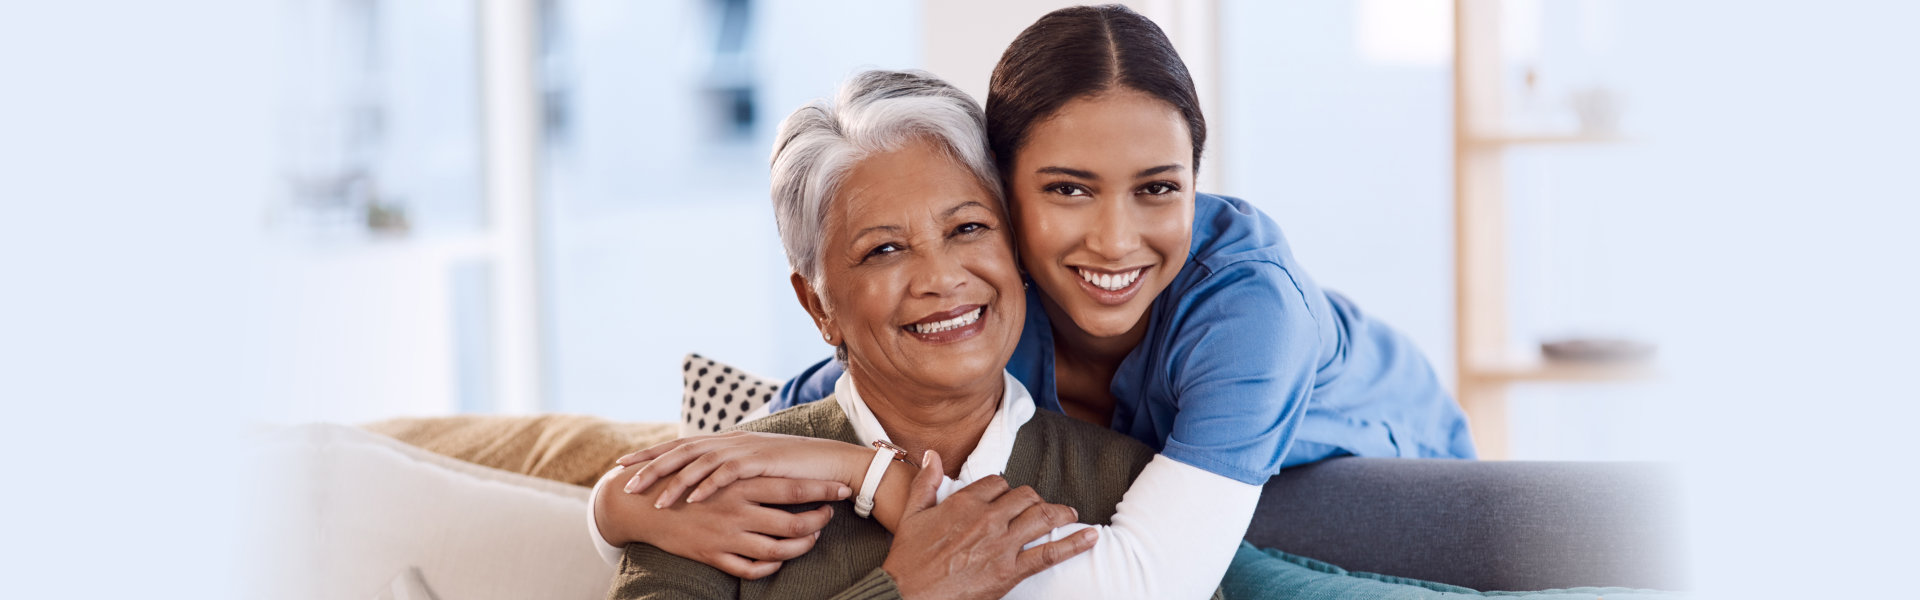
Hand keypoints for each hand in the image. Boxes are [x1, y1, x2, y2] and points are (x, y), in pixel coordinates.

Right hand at [593, 462, 850, 578]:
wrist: (644, 504)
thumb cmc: (686, 480)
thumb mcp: (716, 464)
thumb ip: (747, 462)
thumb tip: (774, 452)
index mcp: (741, 483)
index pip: (793, 487)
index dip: (822, 490)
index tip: (843, 489)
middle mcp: (738, 510)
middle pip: (793, 522)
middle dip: (819, 521)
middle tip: (829, 516)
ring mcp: (727, 536)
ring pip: (778, 550)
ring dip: (801, 545)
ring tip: (811, 537)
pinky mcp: (714, 555)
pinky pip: (751, 569)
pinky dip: (771, 566)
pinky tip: (780, 558)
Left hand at [617, 431, 869, 508]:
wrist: (827, 462)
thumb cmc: (792, 469)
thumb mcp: (754, 467)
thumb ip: (730, 468)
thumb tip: (707, 478)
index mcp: (725, 441)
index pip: (679, 445)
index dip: (651, 454)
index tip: (624, 464)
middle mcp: (729, 441)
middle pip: (680, 450)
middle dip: (650, 466)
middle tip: (624, 481)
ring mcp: (743, 449)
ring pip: (698, 463)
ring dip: (674, 482)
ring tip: (653, 501)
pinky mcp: (758, 461)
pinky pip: (726, 474)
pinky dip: (706, 486)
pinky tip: (690, 501)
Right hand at [881, 451, 1097, 599]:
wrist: (907, 595)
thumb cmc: (907, 559)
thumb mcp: (911, 514)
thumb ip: (925, 482)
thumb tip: (932, 455)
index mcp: (964, 502)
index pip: (998, 482)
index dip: (1005, 489)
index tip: (1007, 498)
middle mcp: (987, 518)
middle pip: (1025, 496)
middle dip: (1035, 500)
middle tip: (1041, 508)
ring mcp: (1001, 544)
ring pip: (1042, 518)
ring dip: (1061, 514)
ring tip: (1072, 516)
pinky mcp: (1011, 570)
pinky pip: (1049, 553)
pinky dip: (1074, 544)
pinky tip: (1091, 537)